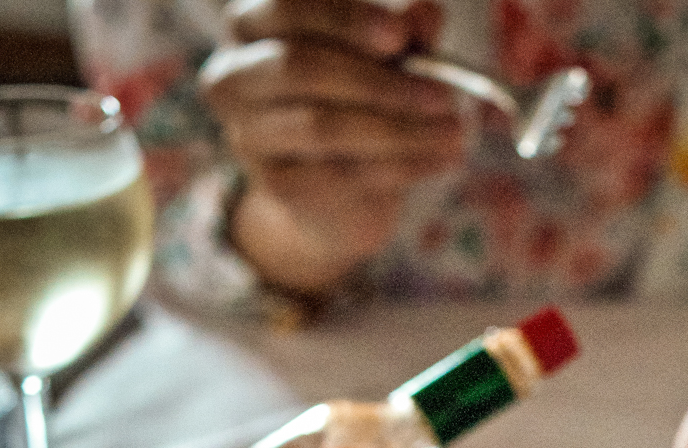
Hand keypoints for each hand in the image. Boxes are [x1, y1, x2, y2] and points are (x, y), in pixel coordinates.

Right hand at [200, 0, 464, 293]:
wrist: (337, 189)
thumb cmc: (357, 97)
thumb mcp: (384, 55)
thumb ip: (401, 31)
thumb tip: (423, 15)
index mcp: (252, 23)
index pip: (287, 6)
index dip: (343, 19)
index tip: (399, 36)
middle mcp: (234, 75)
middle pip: (300, 67)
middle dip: (378, 81)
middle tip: (443, 96)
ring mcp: (248, 134)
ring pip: (322, 126)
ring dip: (398, 130)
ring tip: (454, 133)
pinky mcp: (275, 184)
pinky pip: (340, 173)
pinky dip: (399, 166)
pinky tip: (438, 161)